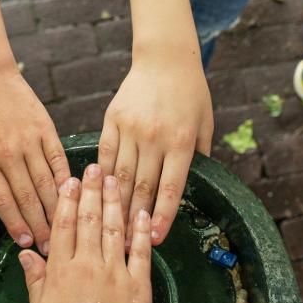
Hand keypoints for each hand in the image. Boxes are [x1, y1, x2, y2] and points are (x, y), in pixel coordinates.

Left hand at [0, 0, 70, 255]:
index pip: (2, 199)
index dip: (14, 223)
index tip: (24, 242)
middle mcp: (7, 153)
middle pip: (26, 196)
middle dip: (38, 224)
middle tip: (48, 246)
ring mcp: (28, 141)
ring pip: (45, 181)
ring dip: (54, 207)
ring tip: (62, 227)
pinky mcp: (45, 129)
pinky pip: (58, 160)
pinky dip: (65, 179)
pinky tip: (72, 195)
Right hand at [20, 164, 152, 302]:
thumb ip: (35, 280)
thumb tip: (26, 253)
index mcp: (60, 272)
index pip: (63, 225)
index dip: (66, 200)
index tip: (69, 180)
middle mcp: (88, 266)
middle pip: (89, 220)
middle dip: (91, 191)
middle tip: (94, 167)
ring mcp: (115, 274)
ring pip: (114, 229)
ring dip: (114, 201)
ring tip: (114, 179)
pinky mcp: (138, 286)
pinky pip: (140, 252)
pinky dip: (141, 231)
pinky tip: (141, 212)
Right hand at [99, 53, 212, 245]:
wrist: (165, 59)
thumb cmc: (191, 94)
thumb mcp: (205, 125)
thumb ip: (199, 157)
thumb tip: (188, 189)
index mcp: (181, 141)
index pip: (170, 187)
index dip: (163, 216)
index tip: (156, 239)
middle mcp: (155, 137)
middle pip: (142, 186)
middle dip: (135, 218)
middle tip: (127, 244)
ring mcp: (131, 128)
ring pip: (120, 174)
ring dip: (116, 203)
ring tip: (111, 226)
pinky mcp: (113, 119)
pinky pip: (105, 154)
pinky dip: (102, 176)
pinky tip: (98, 193)